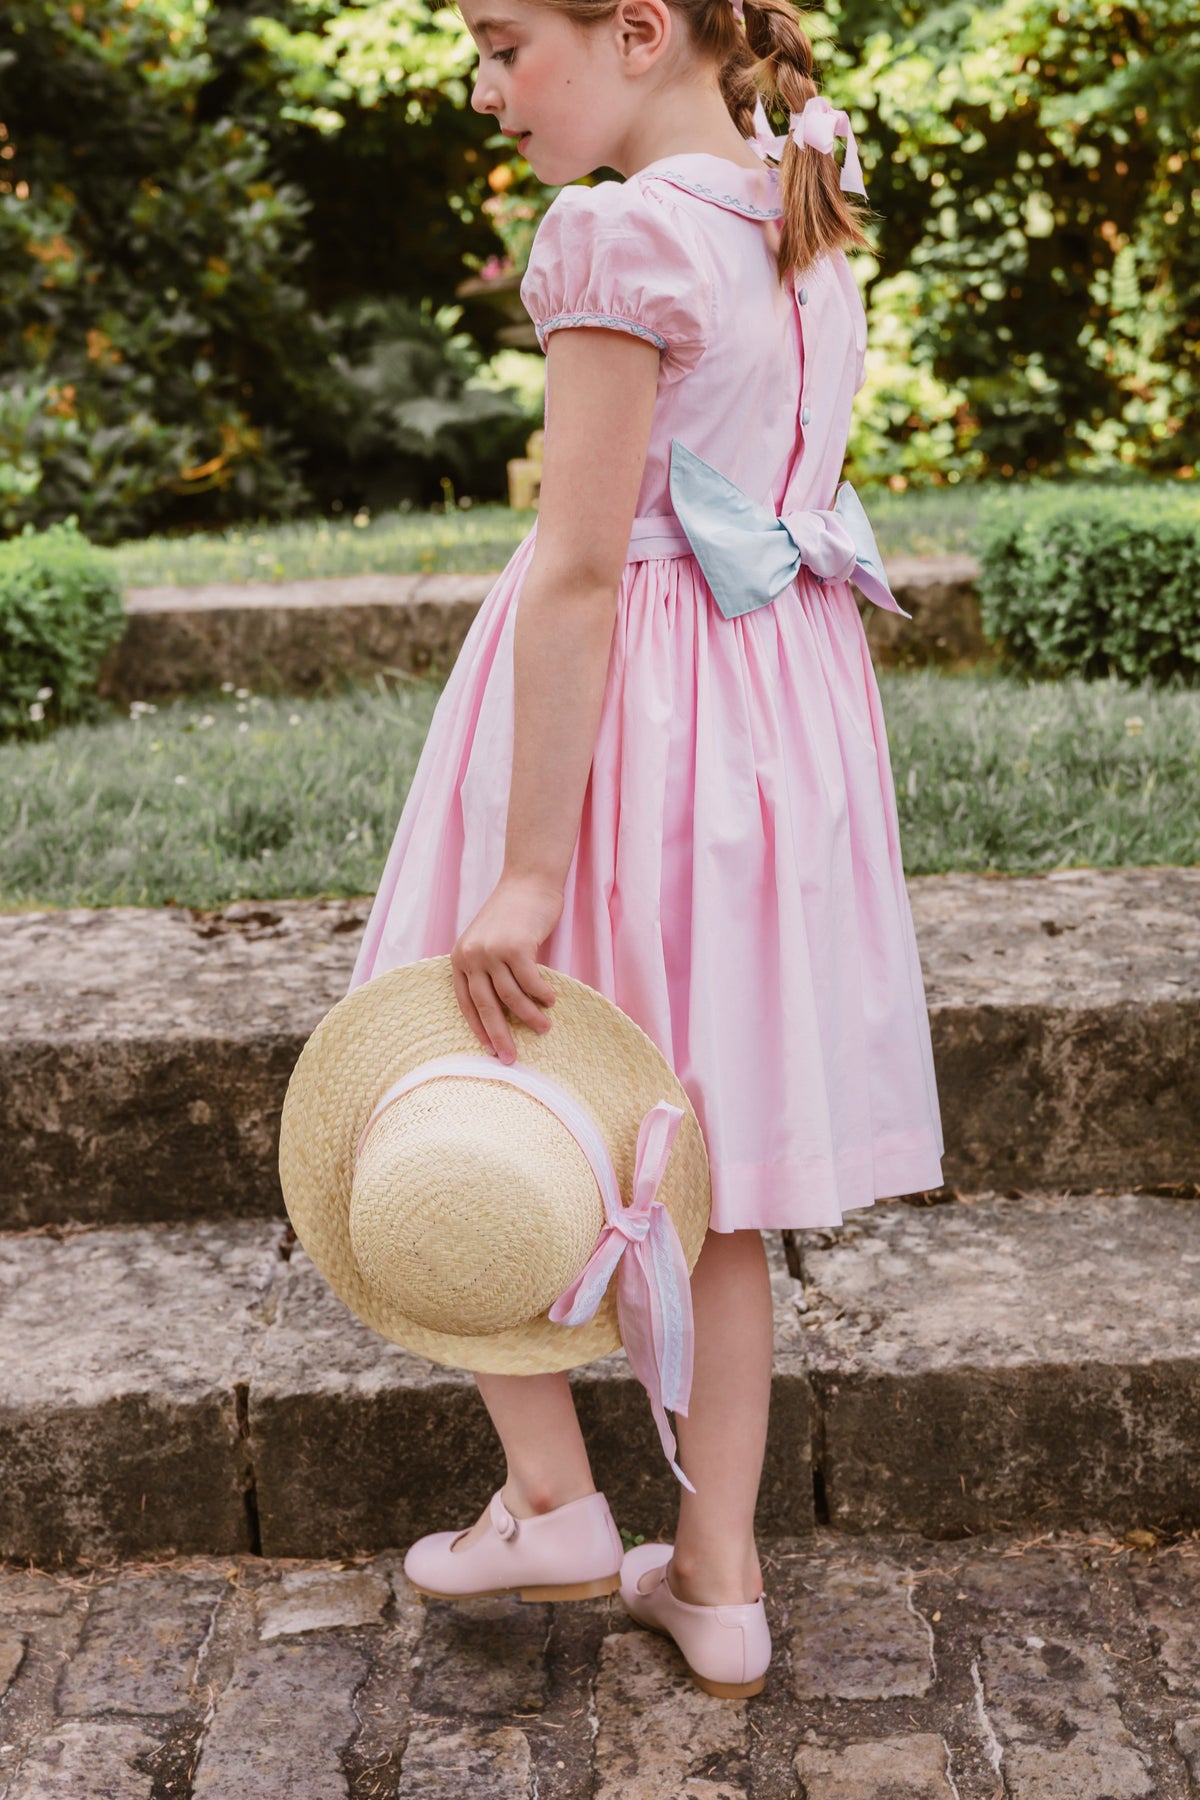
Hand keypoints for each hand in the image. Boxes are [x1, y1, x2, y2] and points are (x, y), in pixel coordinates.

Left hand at [451, 871, 562, 1063]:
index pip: (466, 1003)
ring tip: (543, 1028)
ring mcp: (493, 951)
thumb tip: (501, 1010)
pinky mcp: (516, 947)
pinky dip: (542, 995)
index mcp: (460, 958)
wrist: (529, 881)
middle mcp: (471, 956)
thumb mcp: (488, 941)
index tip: (489, 1051)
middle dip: (499, 1036)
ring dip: (529, 1017)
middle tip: (510, 1060)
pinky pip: (531, 982)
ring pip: (511, 997)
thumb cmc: (513, 914)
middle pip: (485, 1006)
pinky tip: (551, 1001)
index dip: (478, 1029)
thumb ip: (487, 969)